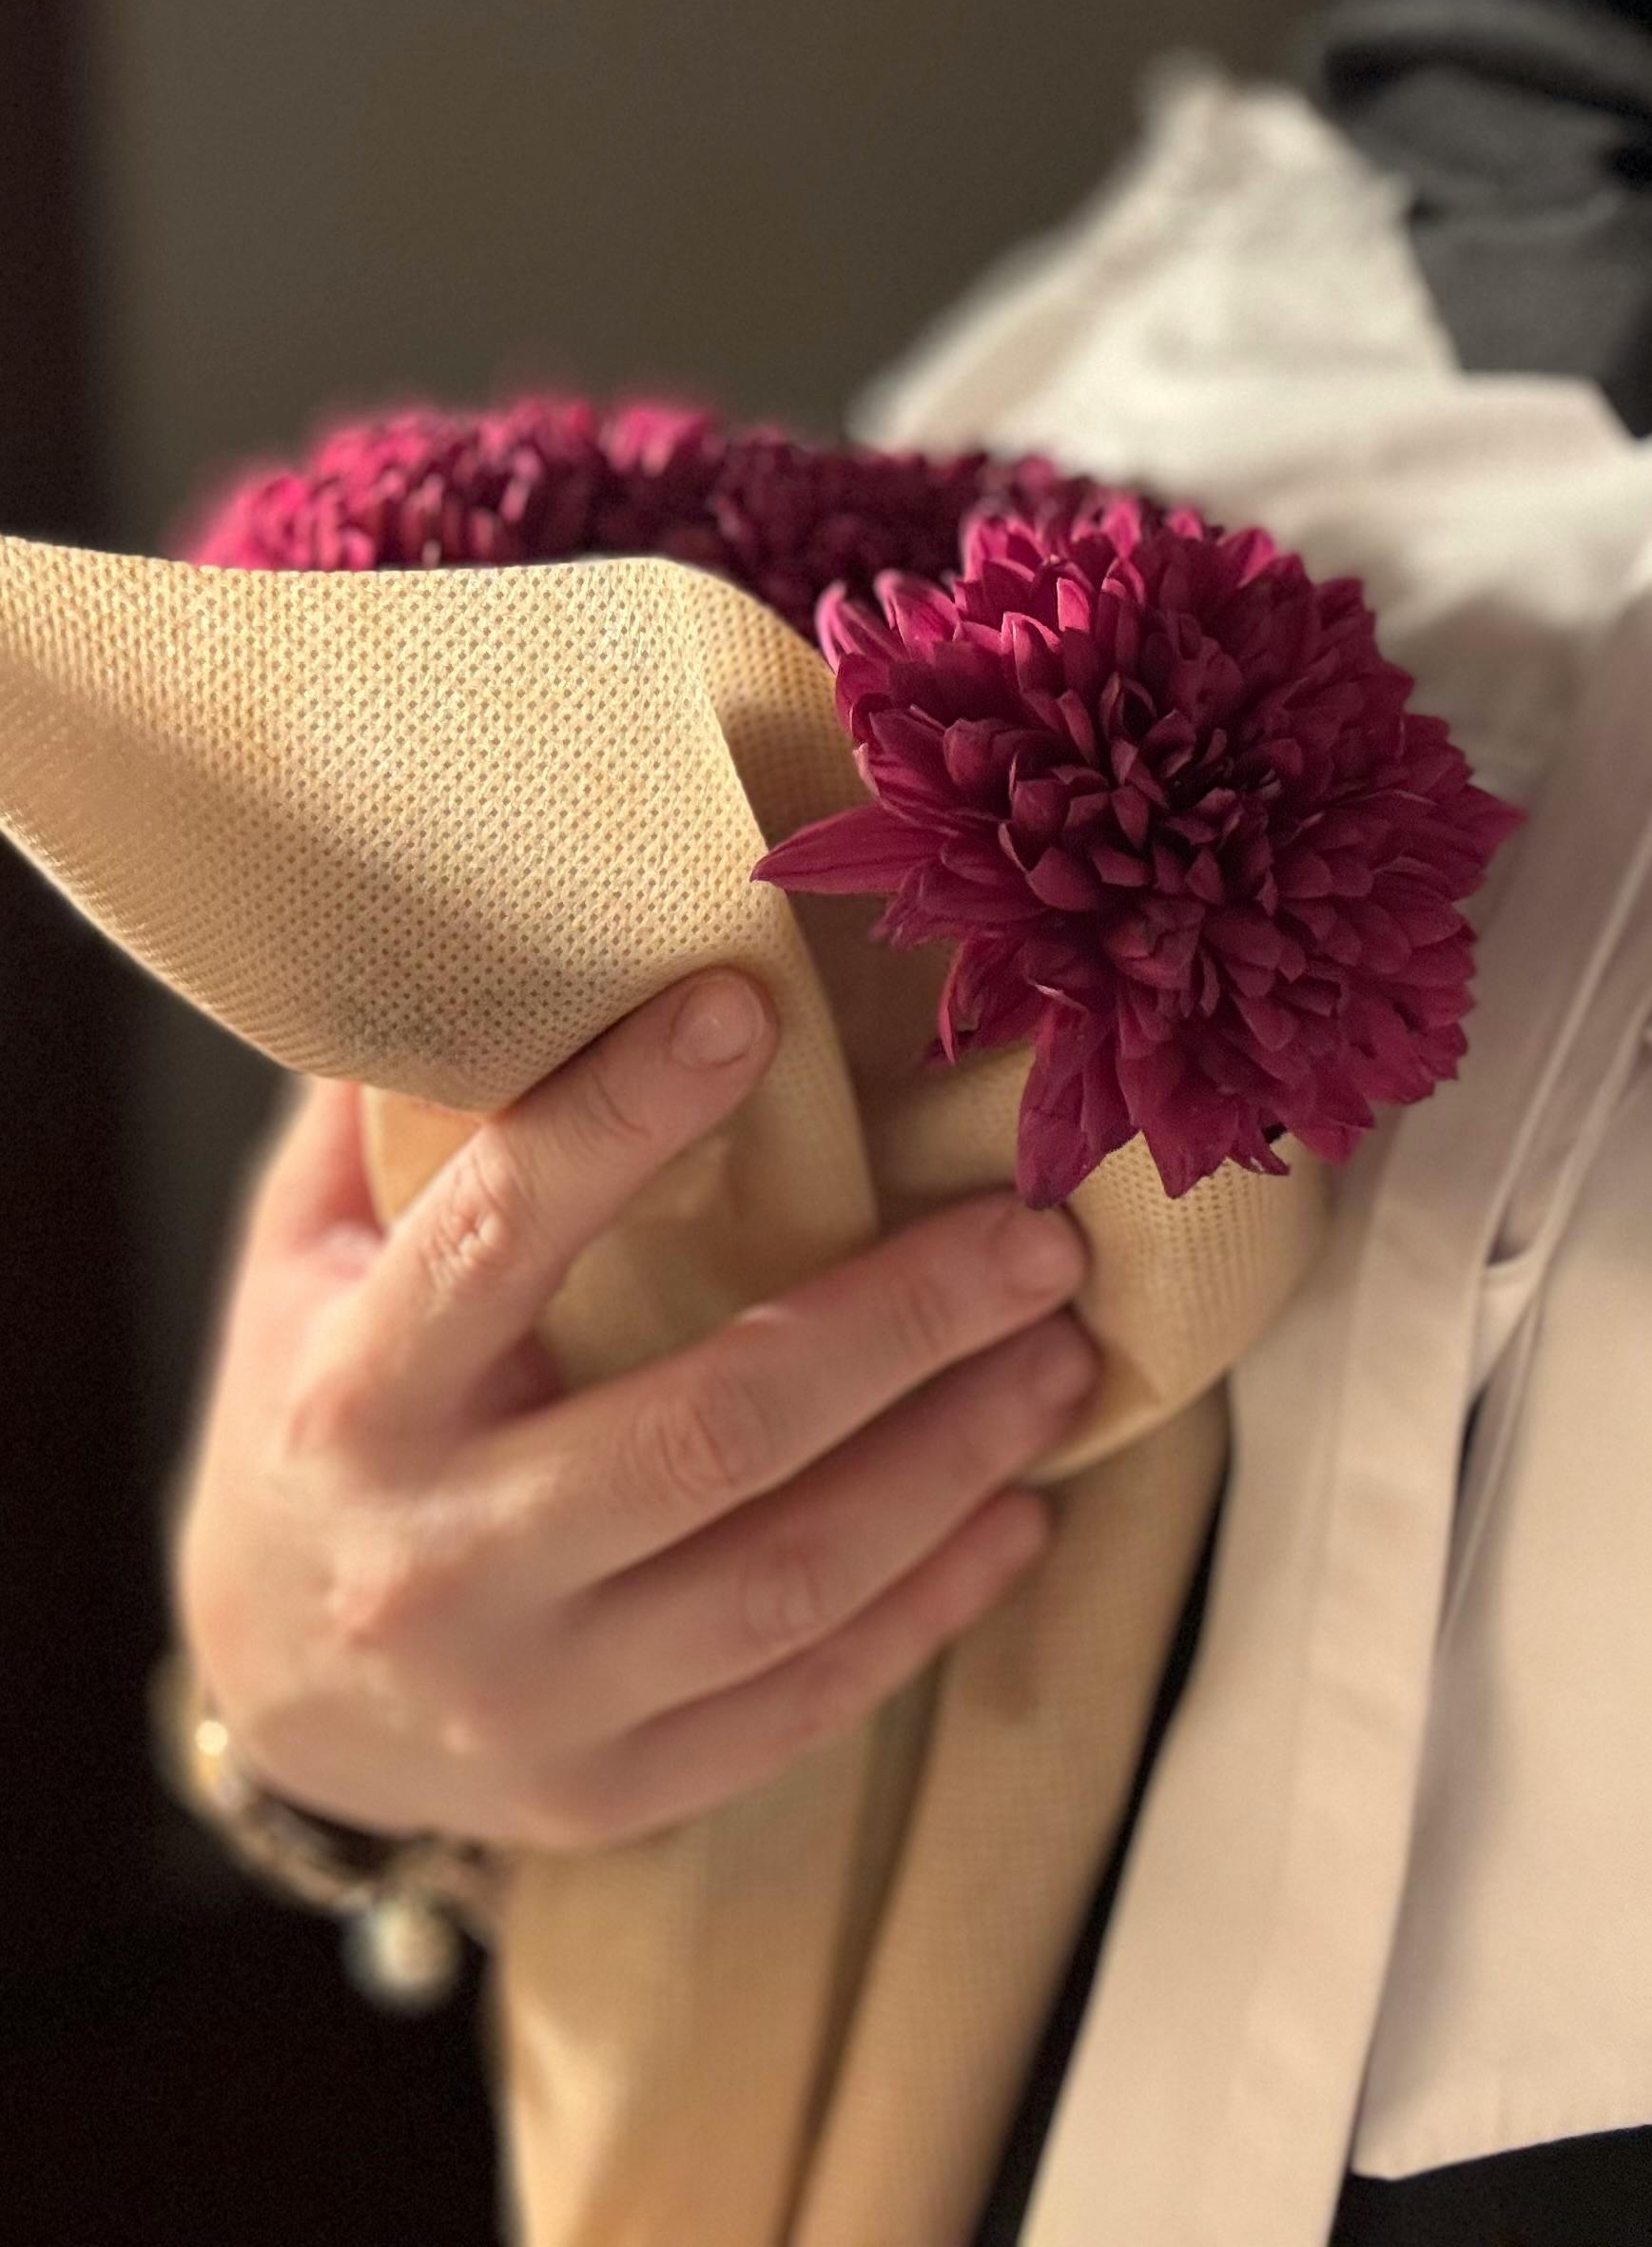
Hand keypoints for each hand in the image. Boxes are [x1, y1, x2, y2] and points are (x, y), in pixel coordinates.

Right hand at [172, 970, 1097, 1855]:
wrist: (267, 1695)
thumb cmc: (313, 1421)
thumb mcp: (302, 1258)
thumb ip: (394, 1113)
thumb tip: (512, 926)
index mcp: (352, 1400)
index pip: (495, 1237)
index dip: (619, 1116)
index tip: (748, 1008)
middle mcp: (436, 1565)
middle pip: (707, 1430)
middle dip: (900, 1321)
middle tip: (1037, 1233)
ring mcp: (531, 1701)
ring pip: (788, 1580)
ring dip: (953, 1458)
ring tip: (1059, 1356)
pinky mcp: (609, 1792)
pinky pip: (805, 1699)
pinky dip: (932, 1602)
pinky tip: (1020, 1506)